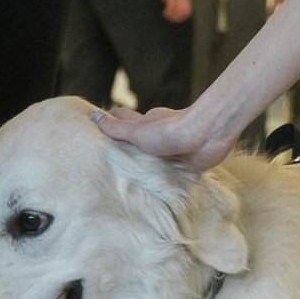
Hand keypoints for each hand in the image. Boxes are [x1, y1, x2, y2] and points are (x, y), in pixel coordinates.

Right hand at [93, 104, 229, 170]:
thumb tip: (93, 116)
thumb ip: (116, 128)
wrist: (206, 137)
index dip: (111, 121)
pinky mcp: (185, 160)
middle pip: (139, 137)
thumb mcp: (136, 131)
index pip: (122, 119)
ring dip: (147, 160)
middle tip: (113, 155)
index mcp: (144, 123)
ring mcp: (172, 146)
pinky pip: (172, 167)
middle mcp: (157, 134)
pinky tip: (160, 182)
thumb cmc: (170, 131)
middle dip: (127, 143)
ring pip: (155, 153)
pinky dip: (165, 172)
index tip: (97, 127)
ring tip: (133, 174)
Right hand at [158, 0, 191, 23]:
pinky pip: (171, 6)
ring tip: (166, 16)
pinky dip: (168, 12)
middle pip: (184, 12)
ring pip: (177, 11)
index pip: (188, 10)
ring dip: (172, 16)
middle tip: (170, 19)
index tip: (174, 19)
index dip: (181, 17)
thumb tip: (166, 1)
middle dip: (177, 18)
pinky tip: (164, 12)